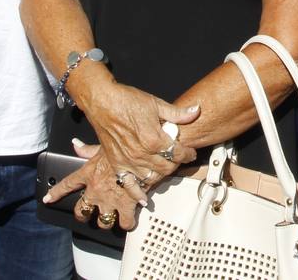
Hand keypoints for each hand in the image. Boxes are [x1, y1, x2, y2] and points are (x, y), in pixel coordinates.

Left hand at [41, 142, 142, 231]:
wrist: (140, 155)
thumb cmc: (122, 148)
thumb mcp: (102, 146)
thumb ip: (88, 149)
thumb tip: (75, 144)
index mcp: (89, 174)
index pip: (67, 185)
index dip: (55, 193)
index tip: (48, 199)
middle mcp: (96, 191)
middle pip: (82, 211)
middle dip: (83, 215)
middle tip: (87, 214)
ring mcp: (110, 201)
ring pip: (102, 222)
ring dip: (106, 221)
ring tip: (110, 218)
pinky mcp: (126, 206)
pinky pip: (125, 223)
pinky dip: (128, 223)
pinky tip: (129, 221)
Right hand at [80, 81, 199, 189]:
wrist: (102, 102)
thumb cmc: (126, 100)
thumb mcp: (155, 103)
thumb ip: (177, 113)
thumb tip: (195, 111)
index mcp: (154, 139)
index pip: (178, 153)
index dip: (188, 153)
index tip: (190, 152)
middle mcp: (142, 154)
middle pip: (167, 167)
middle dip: (176, 163)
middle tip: (179, 158)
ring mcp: (129, 161)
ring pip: (152, 177)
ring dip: (161, 174)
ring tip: (165, 168)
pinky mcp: (117, 164)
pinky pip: (129, 184)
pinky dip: (137, 193)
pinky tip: (144, 198)